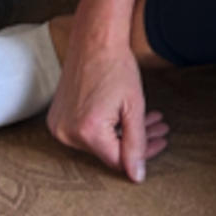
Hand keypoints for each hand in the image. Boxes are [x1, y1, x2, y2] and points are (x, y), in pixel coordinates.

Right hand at [48, 9, 169, 180]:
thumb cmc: (115, 66)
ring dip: (123, 133)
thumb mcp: (134, 107)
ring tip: (146, 120)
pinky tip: (124, 116)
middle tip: (158, 129)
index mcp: (88, 132)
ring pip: (98, 141)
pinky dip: (106, 126)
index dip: (142, 155)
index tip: (159, 142)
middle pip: (108, 150)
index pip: (118, 161)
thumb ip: (136, 145)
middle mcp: (67, 133)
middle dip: (136, 140)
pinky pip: (84, 131)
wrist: (94, 39)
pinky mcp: (57, 117)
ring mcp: (59, 125)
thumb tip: (136, 177)